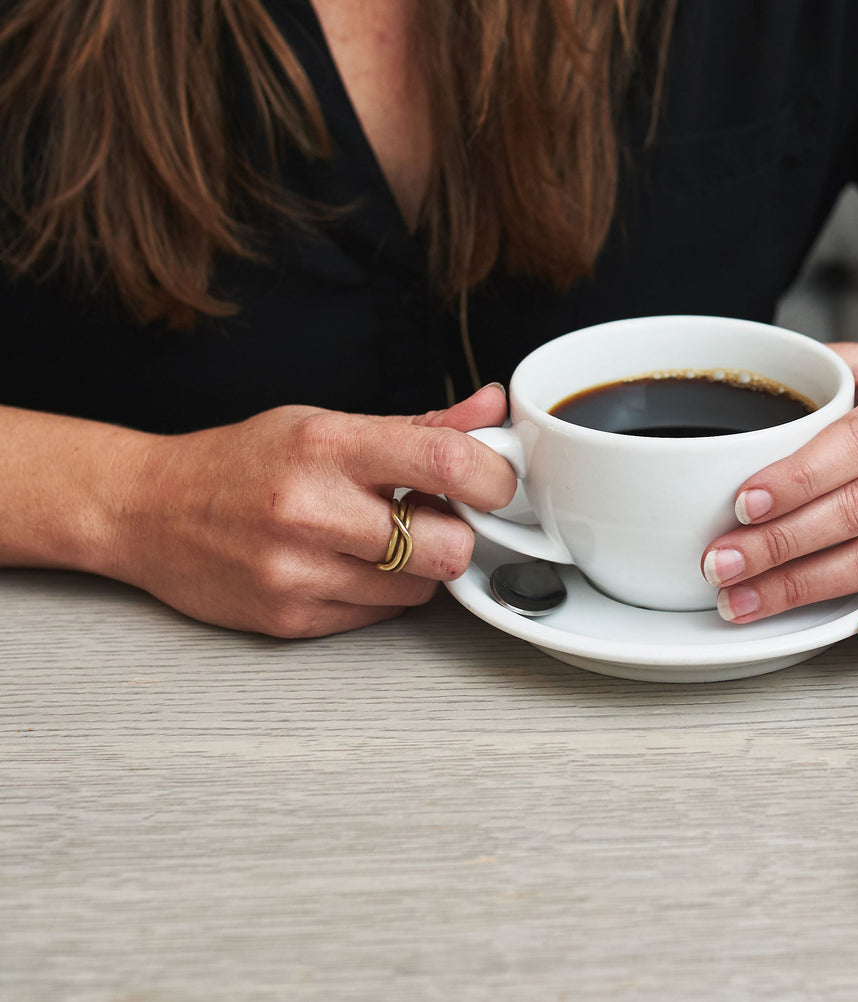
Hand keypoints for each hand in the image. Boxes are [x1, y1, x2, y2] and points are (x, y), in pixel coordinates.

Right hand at [110, 385, 516, 636]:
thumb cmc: (243, 463)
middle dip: (456, 534)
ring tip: (378, 540)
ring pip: (421, 589)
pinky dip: (379, 594)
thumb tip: (493, 410)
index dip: (494, 478)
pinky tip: (346, 565)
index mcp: (328, 445)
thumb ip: (422, 426)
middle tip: (434, 519)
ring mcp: (297, 570)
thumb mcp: (327, 424)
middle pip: (448, 546)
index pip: (448, 462)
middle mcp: (311, 508)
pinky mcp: (289, 618)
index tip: (496, 482)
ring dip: (418, 568)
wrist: (147, 510)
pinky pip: (380, 615)